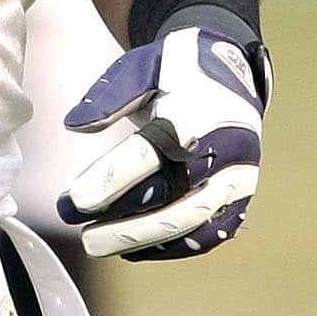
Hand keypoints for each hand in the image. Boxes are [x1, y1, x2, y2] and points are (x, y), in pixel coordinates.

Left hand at [58, 22, 271, 259]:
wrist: (233, 74)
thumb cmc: (178, 72)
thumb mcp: (141, 66)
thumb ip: (109, 96)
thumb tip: (75, 126)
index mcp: (200, 110)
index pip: (153, 152)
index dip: (112, 180)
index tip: (75, 200)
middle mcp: (228, 148)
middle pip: (176, 198)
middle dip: (126, 224)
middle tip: (83, 237)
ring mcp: (239, 177)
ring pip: (194, 223)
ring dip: (144, 241)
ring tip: (100, 245)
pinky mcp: (241, 198)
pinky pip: (210, 234)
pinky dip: (171, 247)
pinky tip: (134, 248)